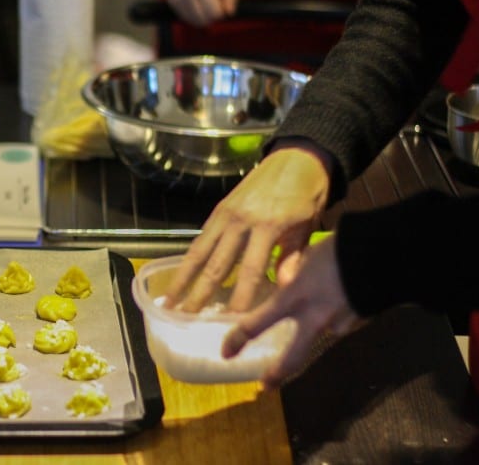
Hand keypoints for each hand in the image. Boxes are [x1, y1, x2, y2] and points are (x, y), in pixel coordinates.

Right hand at [165, 148, 329, 311]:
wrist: (296, 158)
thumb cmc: (307, 195)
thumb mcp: (307, 226)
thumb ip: (293, 257)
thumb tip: (285, 290)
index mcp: (267, 227)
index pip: (250, 270)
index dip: (240, 297)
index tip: (232, 321)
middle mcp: (240, 221)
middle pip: (217, 264)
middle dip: (200, 293)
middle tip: (188, 317)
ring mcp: (226, 214)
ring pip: (200, 252)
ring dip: (183, 278)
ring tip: (171, 301)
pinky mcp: (219, 209)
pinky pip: (202, 238)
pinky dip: (190, 259)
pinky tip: (181, 275)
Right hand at [166, 0, 237, 26]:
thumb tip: (229, 14)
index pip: (215, 13)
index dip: (221, 12)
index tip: (220, 4)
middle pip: (204, 20)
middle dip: (212, 17)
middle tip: (213, 7)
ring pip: (193, 21)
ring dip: (202, 18)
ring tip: (204, 6)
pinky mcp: (171, 1)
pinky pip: (184, 18)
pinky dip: (192, 16)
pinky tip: (195, 5)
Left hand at [221, 234, 360, 388]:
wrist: (383, 256)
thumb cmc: (338, 250)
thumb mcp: (305, 257)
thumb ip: (292, 273)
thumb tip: (285, 280)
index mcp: (293, 298)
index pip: (257, 324)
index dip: (238, 339)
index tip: (226, 352)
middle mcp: (313, 319)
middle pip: (292, 357)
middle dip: (277, 374)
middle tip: (265, 385)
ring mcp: (338, 325)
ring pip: (319, 335)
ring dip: (315, 327)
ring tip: (323, 300)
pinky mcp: (357, 324)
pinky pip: (339, 324)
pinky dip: (335, 315)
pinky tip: (341, 297)